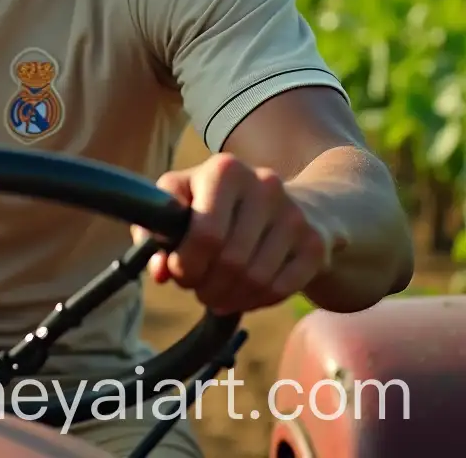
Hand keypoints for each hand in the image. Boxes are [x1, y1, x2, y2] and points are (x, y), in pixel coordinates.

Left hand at [135, 153, 337, 313]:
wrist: (286, 202)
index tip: (177, 272)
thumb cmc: (218, 204)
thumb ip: (156, 229)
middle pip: (230, 261)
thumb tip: (158, 271)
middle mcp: (264, 184)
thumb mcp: (181, 200)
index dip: (186, 264)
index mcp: (224, 169)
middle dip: (205, 284)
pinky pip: (280, 289)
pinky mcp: (314, 244)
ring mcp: (294, 214)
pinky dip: (255, 301)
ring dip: (228, 296)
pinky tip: (243, 294)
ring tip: (215, 293)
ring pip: (255, 279)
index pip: (205, 233)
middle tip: (196, 287)